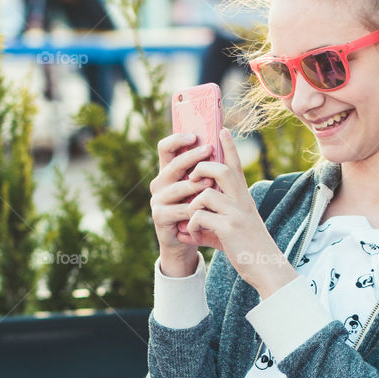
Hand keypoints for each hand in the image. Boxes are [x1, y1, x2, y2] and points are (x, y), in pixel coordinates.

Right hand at [150, 132, 215, 276]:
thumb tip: (222, 140)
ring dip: (195, 184)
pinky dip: (194, 209)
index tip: (195, 136)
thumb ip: (203, 169)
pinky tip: (205, 207)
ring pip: (177, 188)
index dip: (177, 139)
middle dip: (192, 157)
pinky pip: (179, 209)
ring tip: (210, 181)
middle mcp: (159, 183)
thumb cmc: (196, 210)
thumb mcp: (199, 188)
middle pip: (173, 165)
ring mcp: (157, 200)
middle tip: (209, 150)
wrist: (185, 241)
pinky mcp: (159, 217)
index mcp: (168, 172)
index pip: (165, 148)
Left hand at [185, 130, 298, 297]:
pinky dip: (192, 227)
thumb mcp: (230, 231)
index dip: (229, 147)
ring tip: (192, 219)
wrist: (266, 268)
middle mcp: (242, 201)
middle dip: (201, 169)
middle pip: (220, 169)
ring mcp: (236, 213)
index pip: (235, 166)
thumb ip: (210, 223)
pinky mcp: (229, 228)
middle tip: (193, 179)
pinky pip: (200, 217)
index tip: (222, 130)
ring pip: (205, 194)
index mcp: (243, 198)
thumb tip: (187, 226)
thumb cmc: (247, 249)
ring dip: (192, 206)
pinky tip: (195, 237)